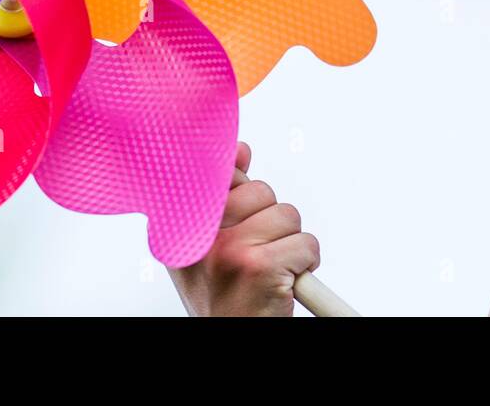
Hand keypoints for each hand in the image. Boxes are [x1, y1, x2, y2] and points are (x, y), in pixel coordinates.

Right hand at [165, 141, 320, 315]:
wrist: (232, 337)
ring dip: (289, 243)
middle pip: (260, 191)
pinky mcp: (262, 266)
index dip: (236, 179)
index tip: (240, 201)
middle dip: (269, 220)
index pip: (216, 173)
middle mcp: (201, 237)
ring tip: (269, 269)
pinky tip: (284, 282)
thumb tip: (241, 151)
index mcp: (182, 227)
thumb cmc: (224, 296)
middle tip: (255, 253)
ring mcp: (230, 250)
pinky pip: (306, 243)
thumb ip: (223, 197)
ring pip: (287, 215)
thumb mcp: (210, 246)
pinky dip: (306, 264)